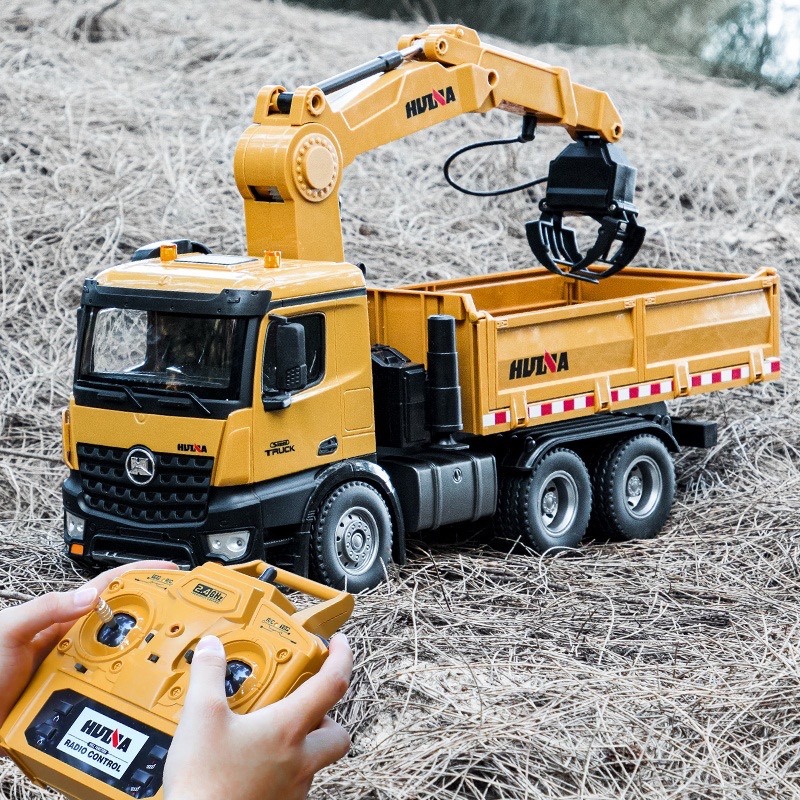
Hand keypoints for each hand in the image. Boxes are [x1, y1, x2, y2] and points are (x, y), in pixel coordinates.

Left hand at [0, 561, 176, 728]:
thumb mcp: (8, 630)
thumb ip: (47, 608)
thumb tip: (91, 595)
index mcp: (58, 618)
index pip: (106, 588)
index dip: (138, 576)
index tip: (167, 572)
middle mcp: (70, 641)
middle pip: (120, 623)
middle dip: (149, 616)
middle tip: (177, 616)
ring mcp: (72, 669)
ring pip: (117, 658)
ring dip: (137, 657)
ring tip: (160, 654)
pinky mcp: (72, 698)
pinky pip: (105, 691)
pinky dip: (121, 690)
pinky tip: (133, 691)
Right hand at [164, 633, 352, 799]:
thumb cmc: (205, 783)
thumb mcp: (200, 717)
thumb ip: (209, 675)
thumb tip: (210, 649)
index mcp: (288, 729)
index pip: (332, 685)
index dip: (342, 658)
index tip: (339, 644)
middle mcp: (300, 760)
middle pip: (337, 733)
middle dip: (328, 714)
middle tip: (305, 702)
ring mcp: (293, 788)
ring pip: (317, 761)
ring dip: (304, 743)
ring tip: (271, 731)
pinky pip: (295, 782)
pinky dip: (285, 767)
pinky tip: (256, 762)